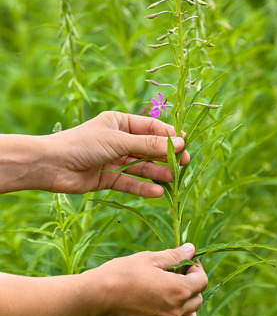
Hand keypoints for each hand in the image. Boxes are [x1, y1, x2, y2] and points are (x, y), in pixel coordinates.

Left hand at [48, 111, 188, 195]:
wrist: (51, 165)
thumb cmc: (83, 144)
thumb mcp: (119, 141)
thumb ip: (148, 145)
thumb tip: (179, 143)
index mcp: (120, 123)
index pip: (151, 128)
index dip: (169, 136)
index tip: (185, 145)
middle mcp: (118, 140)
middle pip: (148, 149)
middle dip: (166, 157)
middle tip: (184, 165)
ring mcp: (113, 160)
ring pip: (141, 167)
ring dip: (157, 173)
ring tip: (173, 181)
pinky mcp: (107, 178)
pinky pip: (129, 182)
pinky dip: (142, 187)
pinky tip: (157, 192)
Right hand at [81, 243, 207, 315]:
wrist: (96, 296)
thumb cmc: (122, 273)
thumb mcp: (149, 259)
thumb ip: (174, 256)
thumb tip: (191, 249)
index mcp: (178, 290)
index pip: (202, 281)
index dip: (196, 268)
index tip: (185, 262)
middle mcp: (175, 311)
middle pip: (198, 300)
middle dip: (192, 285)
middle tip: (176, 274)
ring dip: (188, 309)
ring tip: (174, 297)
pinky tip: (162, 313)